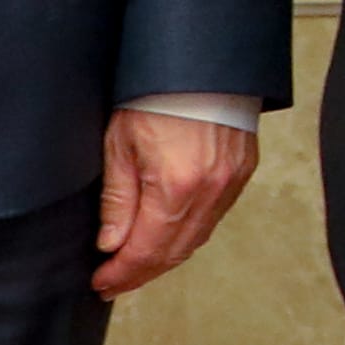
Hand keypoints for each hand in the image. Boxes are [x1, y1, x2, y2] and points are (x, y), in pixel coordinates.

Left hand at [94, 107, 256, 298]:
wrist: (201, 61)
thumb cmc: (155, 94)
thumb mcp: (119, 143)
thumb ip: (118, 199)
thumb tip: (112, 244)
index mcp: (175, 186)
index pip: (146, 250)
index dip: (122, 272)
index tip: (102, 283)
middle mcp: (210, 192)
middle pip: (173, 253)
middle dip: (141, 273)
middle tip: (115, 283)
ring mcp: (231, 185)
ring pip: (196, 240)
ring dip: (165, 258)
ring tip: (137, 266)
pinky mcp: (241, 174)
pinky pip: (213, 218)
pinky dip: (188, 235)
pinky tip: (168, 238)